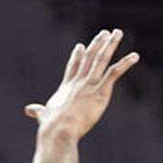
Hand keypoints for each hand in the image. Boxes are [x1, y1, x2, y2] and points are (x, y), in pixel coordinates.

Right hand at [25, 29, 139, 140]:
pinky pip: (115, 72)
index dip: (77, 56)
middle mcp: (78, 82)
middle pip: (89, 58)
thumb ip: (38, 111)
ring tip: (117, 32)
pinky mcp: (100, 91)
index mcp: (66, 88)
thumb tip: (27, 109)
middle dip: (97, 44)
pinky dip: (125, 63)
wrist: (59, 130)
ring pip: (101, 59)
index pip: (73, 68)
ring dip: (110, 44)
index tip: (81, 46)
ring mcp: (89, 85)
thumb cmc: (51, 127)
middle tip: (104, 33)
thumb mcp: (44, 116)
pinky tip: (135, 56)